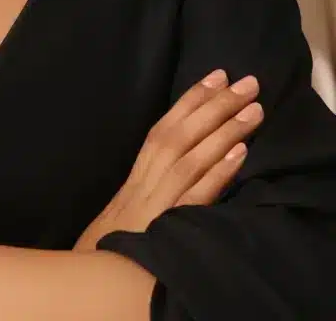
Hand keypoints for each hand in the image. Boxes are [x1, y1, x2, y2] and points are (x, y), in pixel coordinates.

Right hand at [73, 69, 263, 251]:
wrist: (93, 272)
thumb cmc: (117, 236)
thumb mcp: (132, 200)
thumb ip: (154, 177)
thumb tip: (187, 150)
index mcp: (138, 171)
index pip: (165, 127)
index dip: (191, 99)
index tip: (217, 74)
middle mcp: (147, 179)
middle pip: (180, 135)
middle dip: (214, 105)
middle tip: (247, 82)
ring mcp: (158, 202)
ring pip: (191, 159)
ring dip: (223, 131)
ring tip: (253, 110)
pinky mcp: (169, 226)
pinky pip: (195, 197)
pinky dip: (217, 174)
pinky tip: (239, 155)